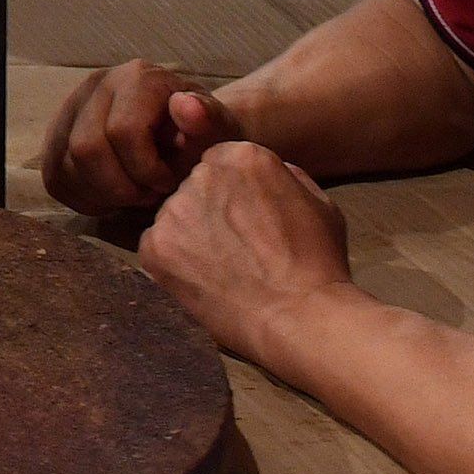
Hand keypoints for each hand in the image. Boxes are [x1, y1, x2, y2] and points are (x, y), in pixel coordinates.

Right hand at [38, 60, 238, 213]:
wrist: (185, 135)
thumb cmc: (203, 136)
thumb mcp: (217, 130)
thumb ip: (207, 119)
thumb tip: (185, 105)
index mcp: (137, 78)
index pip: (122, 132)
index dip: (146, 171)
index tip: (169, 183)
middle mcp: (96, 86)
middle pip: (86, 150)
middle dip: (122, 186)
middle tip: (149, 195)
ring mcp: (70, 110)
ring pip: (66, 167)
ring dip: (104, 194)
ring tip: (135, 193)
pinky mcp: (55, 138)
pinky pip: (57, 179)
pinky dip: (87, 198)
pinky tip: (116, 195)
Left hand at [138, 141, 355, 368]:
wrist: (299, 317)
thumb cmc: (318, 264)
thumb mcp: (318, 202)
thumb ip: (284, 177)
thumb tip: (264, 174)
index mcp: (242, 156)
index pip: (222, 163)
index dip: (234, 194)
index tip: (247, 220)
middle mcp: (202, 174)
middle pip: (196, 186)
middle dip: (211, 210)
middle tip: (236, 248)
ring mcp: (174, 210)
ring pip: (175, 217)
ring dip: (191, 236)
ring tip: (222, 269)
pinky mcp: (155, 246)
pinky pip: (156, 247)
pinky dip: (173, 264)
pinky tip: (204, 282)